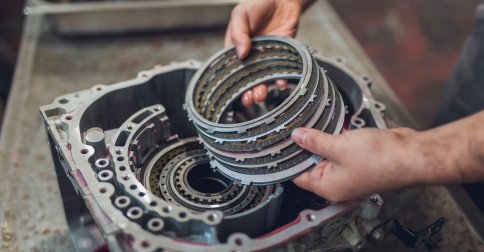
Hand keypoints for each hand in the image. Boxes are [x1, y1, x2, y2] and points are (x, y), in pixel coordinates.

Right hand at [225, 0, 313, 105]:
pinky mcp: (281, 56)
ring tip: (261, 95)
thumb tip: (240, 52)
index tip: (234, 92)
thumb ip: (239, 32)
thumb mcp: (241, 14)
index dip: (233, 82)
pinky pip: (281, 71)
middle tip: (249, 99)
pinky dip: (281, 79)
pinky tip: (280, 83)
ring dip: (262, 89)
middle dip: (247, 91)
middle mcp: (251, 56)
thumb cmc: (257, 4)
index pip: (232, 69)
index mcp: (236, 48)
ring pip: (263, 78)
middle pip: (247, 79)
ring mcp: (266, 58)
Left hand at [291, 127, 419, 201]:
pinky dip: (335, 139)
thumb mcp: (338, 146)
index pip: (298, 176)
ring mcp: (348, 172)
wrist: (410, 154)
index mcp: (328, 187)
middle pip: (311, 164)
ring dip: (321, 140)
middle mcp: (337, 183)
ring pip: (326, 154)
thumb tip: (298, 137)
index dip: (288, 160)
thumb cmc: (382, 159)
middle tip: (294, 129)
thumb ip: (314, 141)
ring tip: (311, 125)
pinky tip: (331, 127)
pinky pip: (340, 149)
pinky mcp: (358, 160)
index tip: (280, 145)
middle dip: (304, 147)